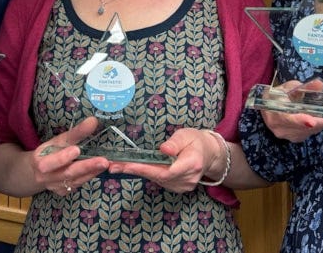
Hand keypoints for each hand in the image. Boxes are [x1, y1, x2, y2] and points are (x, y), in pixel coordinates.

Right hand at [33, 117, 108, 195]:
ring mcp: (55, 187)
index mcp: (39, 162)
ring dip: (92, 172)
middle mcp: (46, 177)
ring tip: (106, 164)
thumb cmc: (49, 152)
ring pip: (76, 181)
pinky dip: (89, 176)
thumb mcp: (58, 141)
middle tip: (103, 161)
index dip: (63, 157)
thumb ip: (76, 132)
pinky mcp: (64, 192)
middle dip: (86, 167)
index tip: (77, 149)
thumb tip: (93, 121)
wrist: (38, 172)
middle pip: (67, 173)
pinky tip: (99, 170)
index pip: (51, 162)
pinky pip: (78, 184)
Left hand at [108, 128, 223, 192]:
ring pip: (156, 180)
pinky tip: (130, 168)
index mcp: (192, 164)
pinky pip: (158, 180)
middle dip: (134, 170)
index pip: (166, 171)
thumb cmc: (196, 141)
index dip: (145, 169)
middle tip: (113, 166)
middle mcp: (187, 179)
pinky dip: (145, 174)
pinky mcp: (177, 187)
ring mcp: (182, 186)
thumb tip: (163, 149)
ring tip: (116, 166)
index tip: (128, 165)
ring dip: (136, 172)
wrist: (209, 154)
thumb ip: (175, 142)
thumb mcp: (186, 135)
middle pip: (157, 177)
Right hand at [261, 80, 322, 142]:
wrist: (269, 108)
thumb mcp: (288, 87)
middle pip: (306, 126)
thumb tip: (319, 84)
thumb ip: (303, 87)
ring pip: (313, 129)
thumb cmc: (277, 95)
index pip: (287, 118)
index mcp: (274, 114)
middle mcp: (281, 129)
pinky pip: (313, 130)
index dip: (300, 120)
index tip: (311, 121)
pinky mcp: (297, 138)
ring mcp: (289, 135)